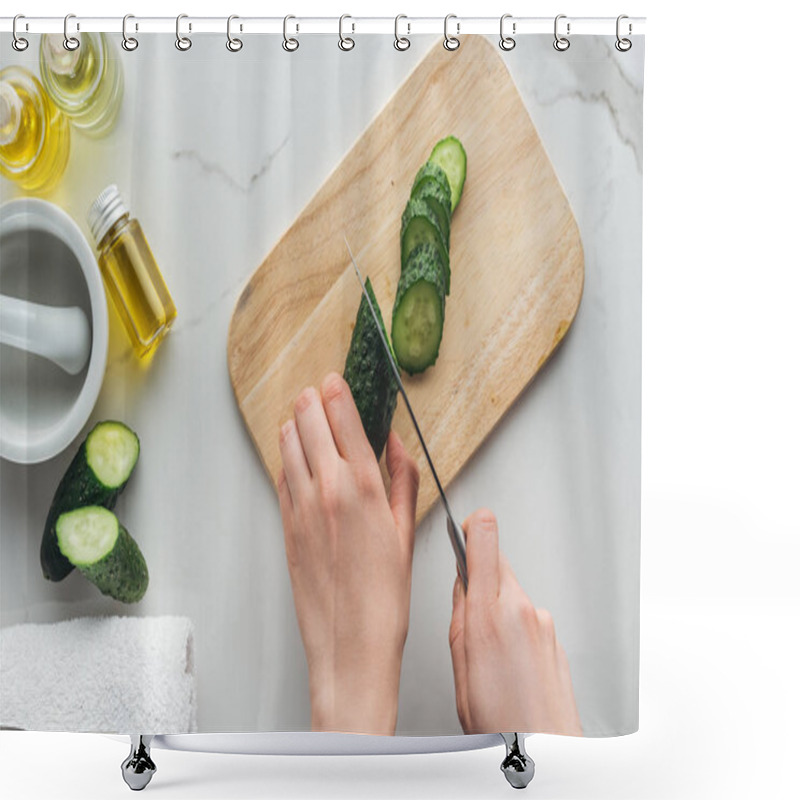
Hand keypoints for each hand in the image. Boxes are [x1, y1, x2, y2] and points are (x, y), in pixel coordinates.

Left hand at [277, 372, 419, 734]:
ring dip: (295, 424)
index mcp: (361, 486)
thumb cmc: (385, 597)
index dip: (336, 391)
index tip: (336, 378)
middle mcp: (325, 488)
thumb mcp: (406, 531)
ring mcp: (299, 506)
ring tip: (305, 417)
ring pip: (287, 443)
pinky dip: (287, 459)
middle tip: (320, 392)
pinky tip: (297, 459)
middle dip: (312, 399)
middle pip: (307, 420)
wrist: (349, 645)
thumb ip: (402, 478)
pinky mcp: (284, 526)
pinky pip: (280, 476)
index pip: (342, 417)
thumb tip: (396, 441)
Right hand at [449, 509, 581, 734]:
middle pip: (499, 565)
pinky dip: (516, 629)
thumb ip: (459, 615)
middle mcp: (522, 610)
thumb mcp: (459, 665)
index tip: (465, 528)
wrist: (543, 751)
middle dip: (481, 578)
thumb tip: (462, 583)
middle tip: (469, 612)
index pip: (484, 541)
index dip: (472, 529)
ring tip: (491, 653)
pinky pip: (528, 617)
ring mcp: (544, 623)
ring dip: (499, 608)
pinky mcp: (556, 637)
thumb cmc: (499, 720)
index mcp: (490, 615)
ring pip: (512, 593)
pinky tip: (510, 663)